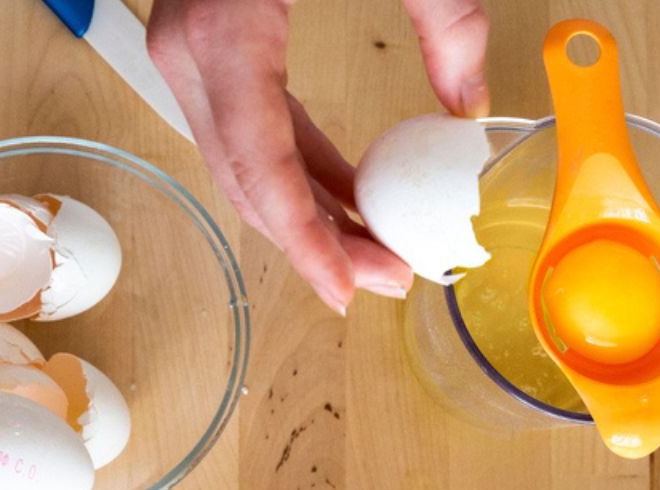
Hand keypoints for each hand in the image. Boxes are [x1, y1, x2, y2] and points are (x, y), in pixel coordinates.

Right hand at [147, 0, 489, 312]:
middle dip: (318, 243)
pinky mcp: (206, 46)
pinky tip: (346, 200)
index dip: (306, 243)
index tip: (349, 291)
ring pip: (243, 166)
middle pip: (248, 181)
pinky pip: (248, 130)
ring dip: (308, 216)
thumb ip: (446, 19)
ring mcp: (189, 50)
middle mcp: (191, 50)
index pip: (262, 168)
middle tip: (389, 280)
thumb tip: (470, 104)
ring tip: (378, 253)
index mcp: (227, 32)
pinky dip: (296, 171)